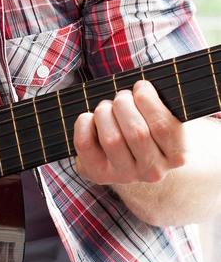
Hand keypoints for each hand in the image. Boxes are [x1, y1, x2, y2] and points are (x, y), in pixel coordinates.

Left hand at [73, 80, 187, 184]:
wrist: (131, 158)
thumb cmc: (148, 126)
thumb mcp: (163, 116)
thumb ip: (158, 104)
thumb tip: (141, 87)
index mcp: (177, 155)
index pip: (163, 127)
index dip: (148, 100)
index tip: (140, 87)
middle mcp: (153, 171)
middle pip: (136, 133)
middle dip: (124, 104)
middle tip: (121, 97)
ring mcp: (125, 175)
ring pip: (112, 139)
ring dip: (105, 113)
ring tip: (106, 107)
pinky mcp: (99, 174)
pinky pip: (86, 144)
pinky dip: (84, 123)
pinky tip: (90, 119)